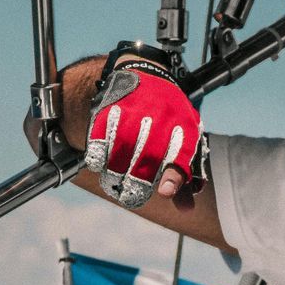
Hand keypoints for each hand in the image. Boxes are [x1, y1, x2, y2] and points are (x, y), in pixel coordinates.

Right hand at [86, 46, 205, 209]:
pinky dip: (98, 158)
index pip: (181, 154)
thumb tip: (186, 210)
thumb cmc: (167, 118)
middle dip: (137, 185)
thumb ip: (183, 174)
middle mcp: (160, 117)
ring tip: (115, 184)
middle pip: (147, 159)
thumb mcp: (183, 139)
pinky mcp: (109, 111)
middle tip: (132, 196)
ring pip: (120, 154)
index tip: (165, 192)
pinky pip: (99, 141)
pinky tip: (100, 164)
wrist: (144, 75)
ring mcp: (133, 113)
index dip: (174, 175)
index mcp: (183, 126)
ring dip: (115, 176)